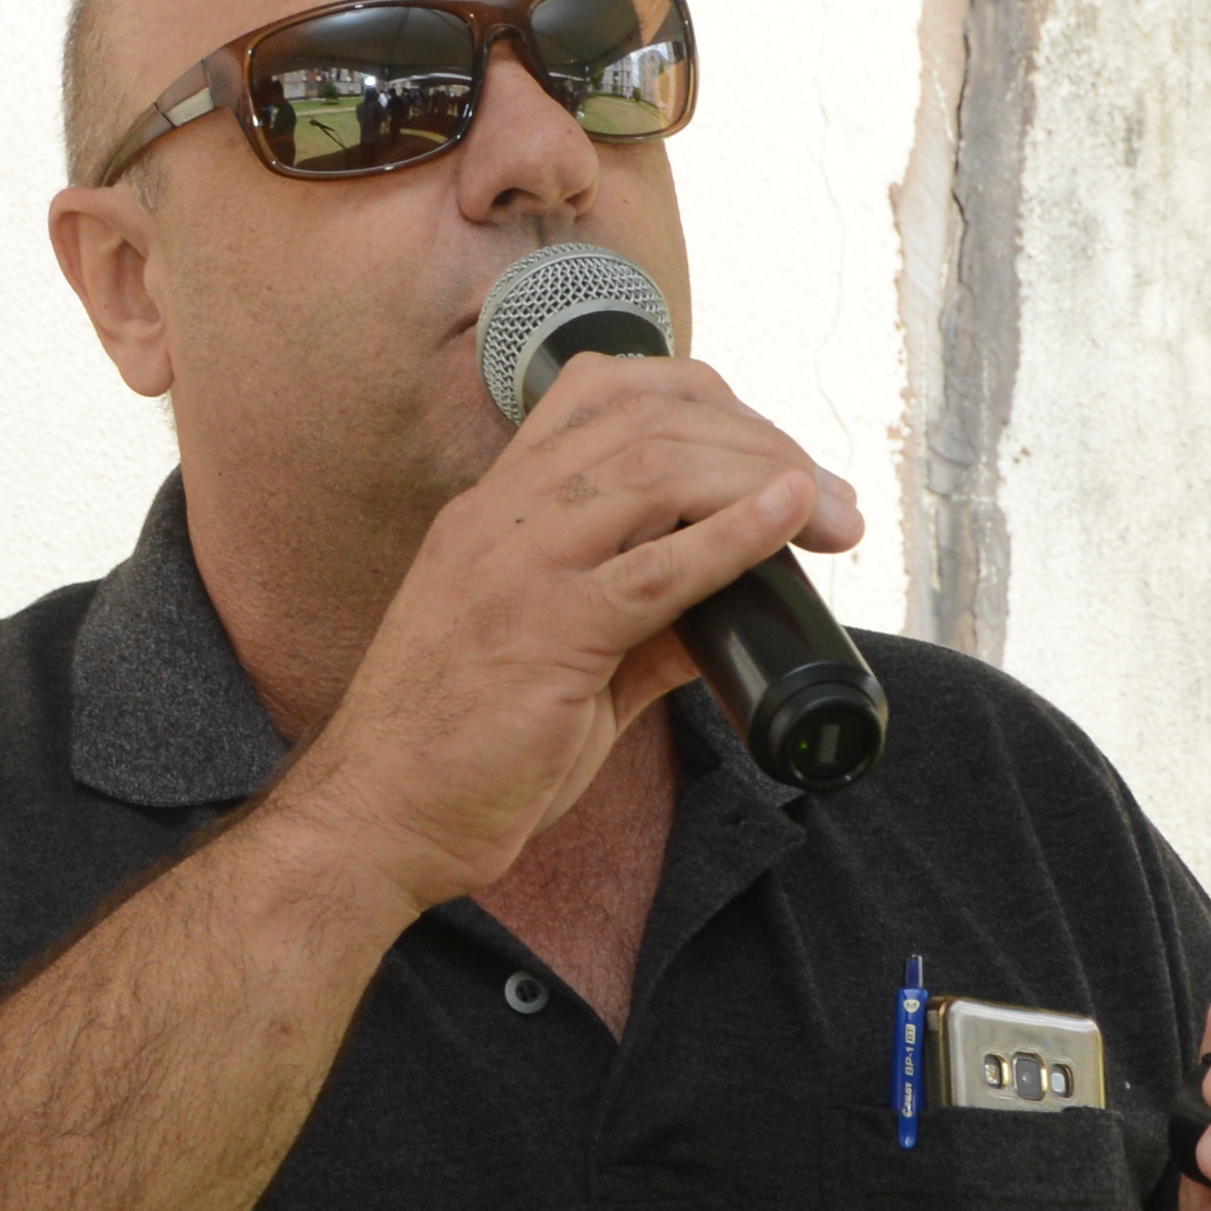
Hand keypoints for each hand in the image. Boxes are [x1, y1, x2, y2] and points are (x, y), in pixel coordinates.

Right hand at [264, 350, 859, 914]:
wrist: (376, 819)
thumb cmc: (458, 750)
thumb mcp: (560, 662)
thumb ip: (645, 624)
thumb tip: (737, 602)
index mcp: (495, 511)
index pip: (602, 391)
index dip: (703, 400)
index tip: (768, 453)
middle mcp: (500, 518)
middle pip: (648, 416)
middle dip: (759, 439)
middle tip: (833, 496)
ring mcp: (515, 568)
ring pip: (656, 469)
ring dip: (764, 476)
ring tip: (830, 512)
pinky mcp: (541, 634)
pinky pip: (654, 568)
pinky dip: (734, 533)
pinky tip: (789, 518)